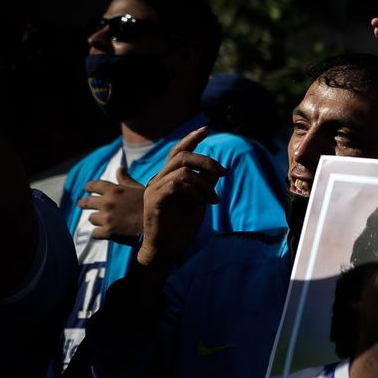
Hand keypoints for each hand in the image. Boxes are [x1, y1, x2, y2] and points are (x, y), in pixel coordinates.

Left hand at [78, 166, 145, 243]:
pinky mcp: (109, 232)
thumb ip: (125, 179)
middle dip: (84, 203)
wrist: (160, 224)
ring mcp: (107, 218)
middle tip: (83, 205)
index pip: (93, 185)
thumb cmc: (151, 205)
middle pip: (86, 202)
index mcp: (114, 190)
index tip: (88, 190)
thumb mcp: (138, 189)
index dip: (89, 188)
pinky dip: (99, 233)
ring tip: (102, 221)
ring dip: (96, 219)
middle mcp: (107, 203)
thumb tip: (120, 168)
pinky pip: (94, 233)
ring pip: (91, 218)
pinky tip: (105, 233)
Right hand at [134, 127, 225, 269]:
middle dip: (206, 161)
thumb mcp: (200, 200)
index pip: (178, 152)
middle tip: (223, 173)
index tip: (207, 129)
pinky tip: (203, 203)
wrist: (168, 248)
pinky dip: (195, 191)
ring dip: (205, 184)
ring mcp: (154, 189)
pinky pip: (177, 185)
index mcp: (169, 178)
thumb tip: (216, 170)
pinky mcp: (154, 200)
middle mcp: (159, 180)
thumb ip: (205, 183)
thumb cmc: (182, 225)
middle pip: (182, 156)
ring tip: (214, 200)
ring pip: (183, 171)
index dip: (191, 139)